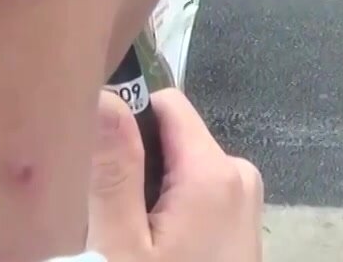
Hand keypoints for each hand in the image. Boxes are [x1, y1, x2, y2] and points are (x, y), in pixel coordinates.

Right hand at [87, 89, 262, 261]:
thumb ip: (114, 172)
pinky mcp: (243, 226)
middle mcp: (241, 175)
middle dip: (138, 168)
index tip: (96, 161)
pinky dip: (173, 213)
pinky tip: (157, 247)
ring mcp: (247, 202)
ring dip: (153, 194)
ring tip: (132, 237)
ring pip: (183, 170)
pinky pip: (200, 196)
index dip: (126, 122)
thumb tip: (106, 97)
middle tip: (111, 218)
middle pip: (174, 140)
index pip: (166, 103)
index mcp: (214, 171)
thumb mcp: (122, 244)